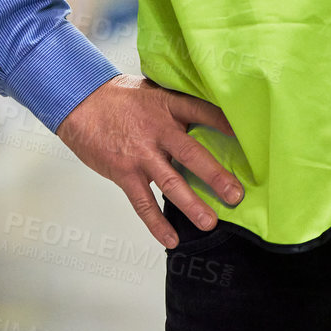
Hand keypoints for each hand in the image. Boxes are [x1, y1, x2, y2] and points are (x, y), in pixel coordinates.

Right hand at [57, 75, 243, 248]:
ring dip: (192, 205)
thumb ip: (178, 105)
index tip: (249, 139)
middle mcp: (157, 130)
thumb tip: (209, 115)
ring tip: (210, 223)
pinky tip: (171, 240)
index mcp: (168, 105)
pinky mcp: (124, 172)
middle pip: (193, 154)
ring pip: (171, 183)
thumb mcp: (153, 91)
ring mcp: (141, 154)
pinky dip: (156, 223)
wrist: (80, 102)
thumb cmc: (120, 98)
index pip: (203, 112)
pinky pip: (143, 202)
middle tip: (236, 195)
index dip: (227, 124)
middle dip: (216, 177)